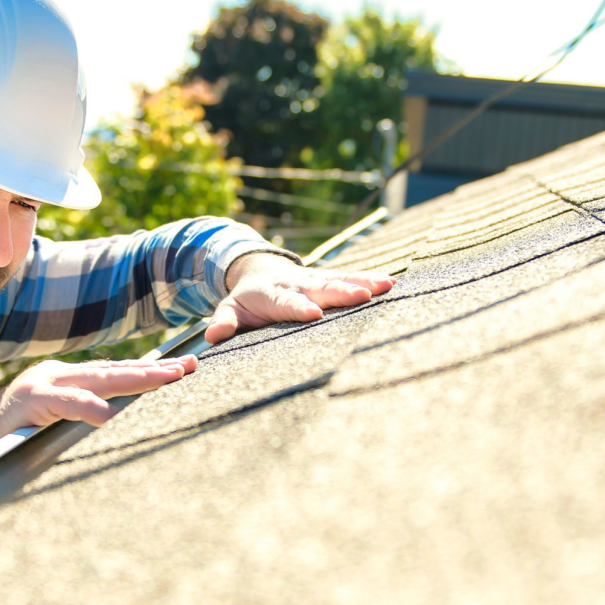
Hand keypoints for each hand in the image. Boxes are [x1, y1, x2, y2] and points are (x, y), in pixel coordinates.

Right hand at [0, 355, 196, 461]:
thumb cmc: (8, 447)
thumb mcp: (55, 432)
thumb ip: (83, 424)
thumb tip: (119, 427)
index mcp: (65, 382)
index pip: (115, 373)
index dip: (149, 373)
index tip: (183, 371)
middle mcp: (57, 375)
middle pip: (115, 370)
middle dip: (155, 370)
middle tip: (190, 367)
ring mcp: (41, 384)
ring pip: (97, 378)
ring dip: (136, 378)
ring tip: (169, 379)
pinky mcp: (26, 401)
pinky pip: (63, 402)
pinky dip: (86, 406)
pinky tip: (109, 414)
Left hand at [205, 253, 393, 344]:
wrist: (260, 268)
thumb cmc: (247, 300)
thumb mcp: (231, 309)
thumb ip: (224, 322)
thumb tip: (213, 336)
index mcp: (273, 294)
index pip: (287, 302)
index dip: (299, 307)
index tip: (314, 314)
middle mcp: (298, 284)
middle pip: (321, 288)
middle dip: (341, 291)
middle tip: (361, 296)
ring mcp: (316, 279)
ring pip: (341, 279)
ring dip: (363, 283)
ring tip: (385, 286)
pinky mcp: (330, 277)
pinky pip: (352, 277)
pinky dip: (370, 279)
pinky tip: (391, 283)